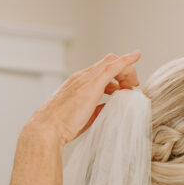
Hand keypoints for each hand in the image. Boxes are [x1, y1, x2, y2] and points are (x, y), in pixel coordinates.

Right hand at [25, 52, 140, 145]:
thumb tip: (108, 108)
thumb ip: (96, 109)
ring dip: (126, 72)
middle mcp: (81, 77)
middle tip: (131, 87)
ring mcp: (86, 78)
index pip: (100, 70)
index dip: (116, 75)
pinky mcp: (92, 84)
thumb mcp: (83, 117)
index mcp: (78, 83)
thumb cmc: (61, 127)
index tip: (125, 87)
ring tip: (132, 87)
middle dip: (124, 72)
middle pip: (108, 62)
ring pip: (111, 62)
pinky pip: (112, 66)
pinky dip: (126, 60)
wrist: (47, 129)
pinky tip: (137, 56)